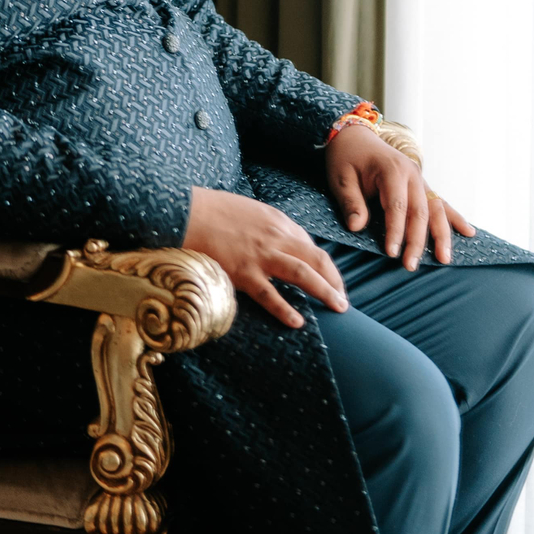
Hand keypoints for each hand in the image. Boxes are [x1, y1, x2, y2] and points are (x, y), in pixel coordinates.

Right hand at [182, 187, 349, 327]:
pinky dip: (285, 309)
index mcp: (278, 222)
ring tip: (338, 308)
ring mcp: (261, 256)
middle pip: (317, 259)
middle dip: (336, 281)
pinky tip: (298, 322)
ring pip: (304, 275)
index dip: (325, 267)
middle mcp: (276, 237)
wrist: (188, 212)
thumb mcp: (251, 211)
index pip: (310, 246)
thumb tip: (280, 246)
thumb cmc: (215, 211)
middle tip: (344, 300)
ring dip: (325, 292)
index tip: (331, 282)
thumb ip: (269, 229)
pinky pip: (269, 295)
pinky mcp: (243, 272)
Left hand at [324, 124, 475, 270]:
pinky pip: (440, 203)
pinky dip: (454, 218)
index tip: (391, 253)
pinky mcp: (422, 186)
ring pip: (436, 209)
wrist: (355, 136)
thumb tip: (357, 227)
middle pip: (419, 211)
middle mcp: (411, 174)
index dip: (396, 231)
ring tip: (445, 258)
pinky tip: (469, 232)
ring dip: (442, 235)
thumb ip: (351, 202)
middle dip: (417, 241)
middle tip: (411, 266)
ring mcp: (420, 180)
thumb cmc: (346, 158)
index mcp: (392, 170)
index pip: (397, 206)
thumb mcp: (340, 179)